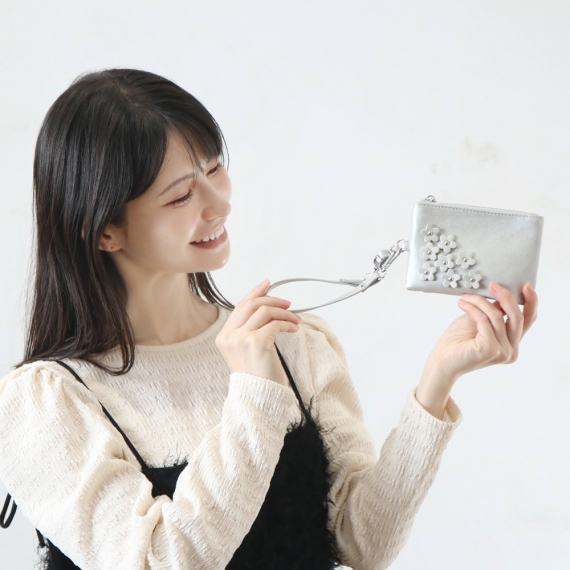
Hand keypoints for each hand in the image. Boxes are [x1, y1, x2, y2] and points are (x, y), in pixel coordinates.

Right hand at [215, 279, 301, 386]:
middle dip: (273, 300)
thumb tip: (266, 305)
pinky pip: (276, 324)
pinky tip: (294, 329)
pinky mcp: (257, 342)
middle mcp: (229, 336)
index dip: (255, 293)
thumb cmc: (257, 375)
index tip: (267, 284)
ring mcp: (241, 338)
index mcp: (224, 336)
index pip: (240, 306)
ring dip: (285, 313)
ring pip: (265, 311)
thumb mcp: (247, 349)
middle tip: (289, 304)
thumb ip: (250, 328)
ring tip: (295, 320)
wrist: (259, 396)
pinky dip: (288, 324)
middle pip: (252, 304)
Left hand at [416, 281, 537, 418]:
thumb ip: (495, 312)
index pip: (527, 321)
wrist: (441, 360)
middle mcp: (511, 350)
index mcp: (512, 344)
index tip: (525, 286)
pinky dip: (473, 309)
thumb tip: (502, 293)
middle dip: (505, 297)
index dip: (531, 302)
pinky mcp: (490, 349)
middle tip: (492, 285)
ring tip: (466, 297)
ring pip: (498, 317)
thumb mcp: (480, 321)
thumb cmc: (458, 341)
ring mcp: (502, 352)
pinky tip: (462, 304)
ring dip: (481, 302)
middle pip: (517, 317)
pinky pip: (484, 321)